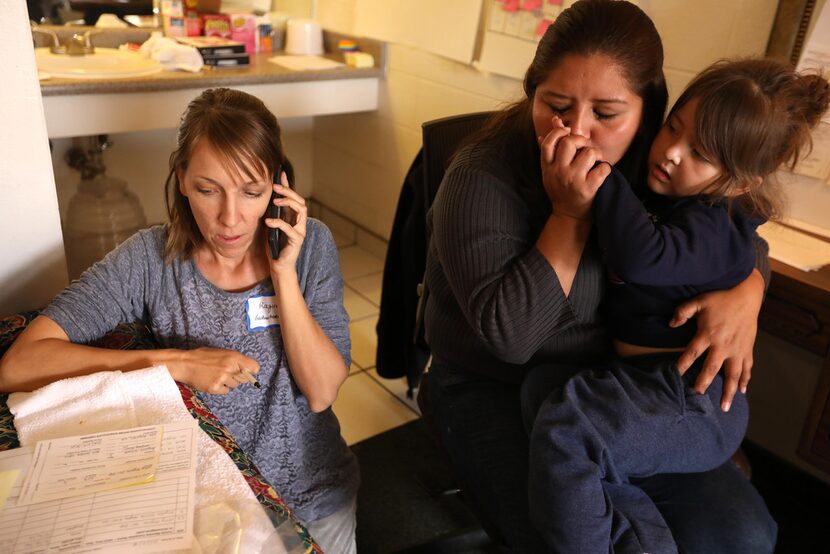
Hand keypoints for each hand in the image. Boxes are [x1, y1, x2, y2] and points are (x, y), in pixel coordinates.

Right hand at [168, 347, 259, 394]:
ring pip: (235, 385)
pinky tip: (212, 381)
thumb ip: (235, 360)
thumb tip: (248, 369)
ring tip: (216, 375)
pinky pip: (225, 391)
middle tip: (226, 372)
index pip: (254, 367)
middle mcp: (230, 368)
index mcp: (233, 356)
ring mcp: (222, 378)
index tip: (247, 372)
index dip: (251, 370)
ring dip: (228, 382)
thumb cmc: (202, 357)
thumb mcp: (221, 352)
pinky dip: (220, 388)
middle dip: (238, 377)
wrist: (184, 364)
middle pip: (245, 378)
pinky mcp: (215, 388)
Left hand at [265, 171, 307, 275]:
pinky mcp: (297, 241)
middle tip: (275, 187)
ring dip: (288, 203)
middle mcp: (299, 223)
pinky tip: (268, 221)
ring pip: (300, 210)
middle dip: (288, 192)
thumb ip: (271, 213)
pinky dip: (279, 223)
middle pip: (300, 201)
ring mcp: (300, 231)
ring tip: (275, 201)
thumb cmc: (274, 247)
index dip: (288, 185)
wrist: (279, 267)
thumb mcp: (270, 226)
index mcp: (293, 218)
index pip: (294, 197)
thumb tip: (264, 199)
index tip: (280, 174)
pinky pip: (290, 228)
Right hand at [538, 117, 609, 218]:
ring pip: (590, 153)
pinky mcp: (587, 189)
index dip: (560, 132)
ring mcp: (573, 180)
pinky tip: (601, 174)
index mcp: (548, 166)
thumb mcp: (552, 169)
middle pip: (570, 142)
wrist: (569, 217)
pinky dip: (606, 170)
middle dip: (582, 141)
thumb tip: (556, 121)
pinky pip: (603, 168)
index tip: (568, 134)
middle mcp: (558, 172)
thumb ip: (554, 145)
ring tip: (595, 163)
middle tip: (585, 149)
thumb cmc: (562, 189)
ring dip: (597, 155)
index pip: (550, 141)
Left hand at [673, 270, 764, 410]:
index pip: (691, 353)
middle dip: (704, 383)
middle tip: (697, 395)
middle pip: (712, 368)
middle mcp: (723, 345)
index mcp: (708, 334)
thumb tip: (670, 324)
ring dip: (728, 390)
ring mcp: (738, 348)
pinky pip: (747, 367)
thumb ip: (682, 312)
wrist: (746, 293)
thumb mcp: (698, 301)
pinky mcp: (748, 348)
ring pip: (733, 374)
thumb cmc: (720, 297)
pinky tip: (742, 390)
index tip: (674, 376)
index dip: (682, 365)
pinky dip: (745, 379)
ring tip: (725, 406)